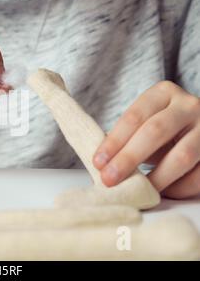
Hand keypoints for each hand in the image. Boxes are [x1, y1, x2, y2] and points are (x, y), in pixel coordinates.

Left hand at [93, 81, 199, 198]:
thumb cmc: (164, 129)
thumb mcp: (146, 123)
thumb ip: (126, 138)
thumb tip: (102, 164)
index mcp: (163, 93)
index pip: (134, 116)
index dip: (115, 141)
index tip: (98, 162)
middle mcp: (188, 105)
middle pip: (155, 132)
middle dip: (129, 158)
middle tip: (110, 178)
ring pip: (182, 155)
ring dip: (157, 177)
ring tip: (139, 191)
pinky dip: (180, 187)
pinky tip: (164, 193)